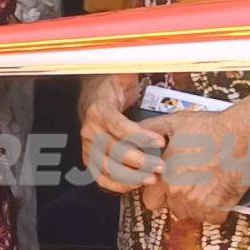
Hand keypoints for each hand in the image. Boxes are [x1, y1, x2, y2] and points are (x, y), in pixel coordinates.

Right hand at [78, 74, 160, 195]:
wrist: (92, 94)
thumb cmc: (112, 88)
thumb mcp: (123, 76)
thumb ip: (133, 76)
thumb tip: (151, 64)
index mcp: (99, 109)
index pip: (120, 126)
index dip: (140, 136)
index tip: (159, 141)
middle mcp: (91, 130)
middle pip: (115, 151)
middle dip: (141, 161)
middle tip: (161, 166)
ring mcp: (88, 146)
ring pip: (107, 168)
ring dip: (131, 177)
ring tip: (152, 179)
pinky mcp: (90, 158)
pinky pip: (100, 177)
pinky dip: (116, 185)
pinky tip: (134, 185)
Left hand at [153, 107, 249, 224]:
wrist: (241, 135)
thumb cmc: (210, 128)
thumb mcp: (174, 122)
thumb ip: (151, 130)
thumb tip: (138, 134)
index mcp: (165, 177)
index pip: (151, 201)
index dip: (159, 193)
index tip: (167, 186)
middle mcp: (180, 193)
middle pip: (172, 208)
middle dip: (178, 198)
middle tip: (190, 182)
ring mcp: (200, 203)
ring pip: (191, 215)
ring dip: (196, 205)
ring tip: (204, 185)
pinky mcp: (219, 208)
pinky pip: (212, 219)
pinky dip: (215, 210)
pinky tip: (217, 194)